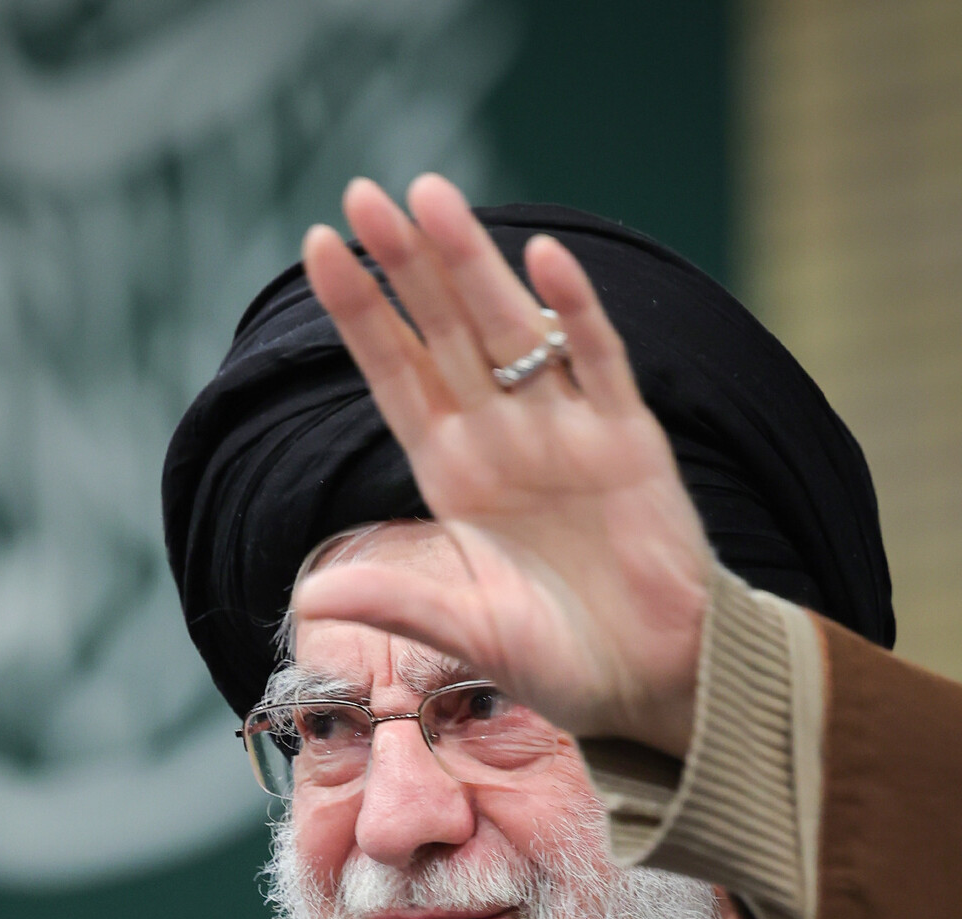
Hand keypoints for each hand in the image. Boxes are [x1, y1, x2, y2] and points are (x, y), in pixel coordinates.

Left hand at [295, 175, 714, 757]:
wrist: (656, 684)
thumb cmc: (562, 662)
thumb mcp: (467, 634)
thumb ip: (396, 603)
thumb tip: (306, 598)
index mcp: (456, 474)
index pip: (396, 374)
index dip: (361, 312)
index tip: (318, 244)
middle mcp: (505, 439)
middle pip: (446, 332)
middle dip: (408, 264)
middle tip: (365, 192)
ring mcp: (568, 432)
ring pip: (515, 330)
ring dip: (475, 265)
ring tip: (432, 196)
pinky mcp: (630, 442)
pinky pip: (599, 363)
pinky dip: (578, 314)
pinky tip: (546, 260)